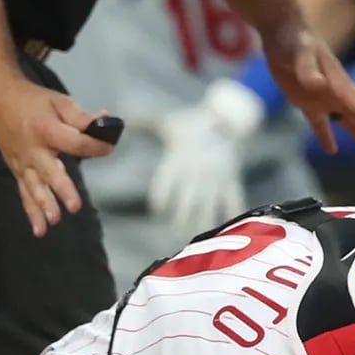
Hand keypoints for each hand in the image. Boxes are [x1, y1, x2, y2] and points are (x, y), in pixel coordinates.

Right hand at [0, 74, 117, 237]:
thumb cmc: (33, 101)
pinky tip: (40, 230)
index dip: (95, 146)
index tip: (108, 147)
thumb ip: (81, 117)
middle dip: (62, 190)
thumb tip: (105, 121)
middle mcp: (33, 149)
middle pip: (50, 172)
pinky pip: (24, 193)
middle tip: (74, 207)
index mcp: (46, 129)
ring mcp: (23, 162)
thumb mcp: (59, 101)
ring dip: (44, 206)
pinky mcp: (17, 170)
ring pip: (34, 187)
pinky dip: (30, 211)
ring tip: (54, 221)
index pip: (74, 143)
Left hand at [147, 77, 263, 241]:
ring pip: (208, 206)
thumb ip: (143, 123)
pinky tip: (227, 228)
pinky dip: (231, 215)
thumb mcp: (167, 122)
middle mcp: (196, 172)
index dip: (160, 201)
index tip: (156, 212)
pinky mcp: (232, 180)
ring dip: (201, 222)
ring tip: (195, 236)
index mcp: (178, 160)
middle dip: (180, 219)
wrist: (227, 119)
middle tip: (173, 234)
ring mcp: (216, 178)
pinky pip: (233, 200)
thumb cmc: (192, 124)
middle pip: (186, 202)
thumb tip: (121, 118)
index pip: (165, 186)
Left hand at [262, 17, 354, 161]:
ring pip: (349, 123)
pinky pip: (320, 122)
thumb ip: (309, 69)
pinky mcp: (305, 99)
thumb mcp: (301, 52)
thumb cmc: (294, 38)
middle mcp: (338, 94)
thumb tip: (319, 85)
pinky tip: (331, 150)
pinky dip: (326, 136)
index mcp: (341, 86)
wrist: (282, 27)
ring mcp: (323, 97)